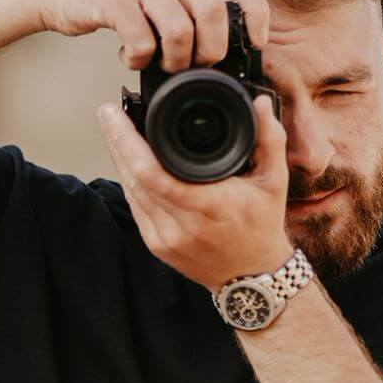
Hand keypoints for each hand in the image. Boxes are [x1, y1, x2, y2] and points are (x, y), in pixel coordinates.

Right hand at [29, 0, 270, 70]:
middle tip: (198, 65)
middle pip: (213, 11)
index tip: (258, 41)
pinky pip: (143, 42)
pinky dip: (139, 60)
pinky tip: (129, 57)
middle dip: (212, 50)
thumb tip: (225, 41)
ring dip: (176, 60)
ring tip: (162, 64)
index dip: (257, 11)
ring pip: (181, 31)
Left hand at [96, 89, 293, 293]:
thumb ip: (269, 139)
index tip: (115, 115)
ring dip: (119, 159)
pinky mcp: (157, 246)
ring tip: (115, 131)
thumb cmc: (262, 228)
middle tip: (109, 114)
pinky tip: (127, 162)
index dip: (127, 142)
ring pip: (130, 191)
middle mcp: (180, 225)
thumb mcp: (274, 182)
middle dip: (116, 141)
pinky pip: (135, 207)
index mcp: (207, 206)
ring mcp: (164, 239)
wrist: (253, 278)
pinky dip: (130, 181)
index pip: (152, 173)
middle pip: (133, 178)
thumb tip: (260, 104)